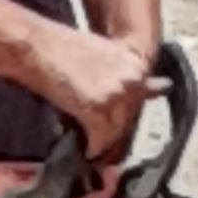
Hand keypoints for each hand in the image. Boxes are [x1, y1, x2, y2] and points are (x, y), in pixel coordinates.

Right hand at [26, 22, 161, 161]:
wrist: (34, 46)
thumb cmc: (60, 46)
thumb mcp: (103, 52)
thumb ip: (128, 73)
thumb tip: (163, 86)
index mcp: (136, 63)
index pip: (140, 100)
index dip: (123, 113)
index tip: (111, 120)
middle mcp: (131, 79)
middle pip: (129, 117)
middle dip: (113, 128)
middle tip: (98, 133)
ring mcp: (115, 95)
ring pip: (116, 131)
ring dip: (103, 140)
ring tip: (91, 142)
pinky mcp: (97, 110)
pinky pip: (100, 140)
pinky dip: (93, 148)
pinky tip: (86, 150)